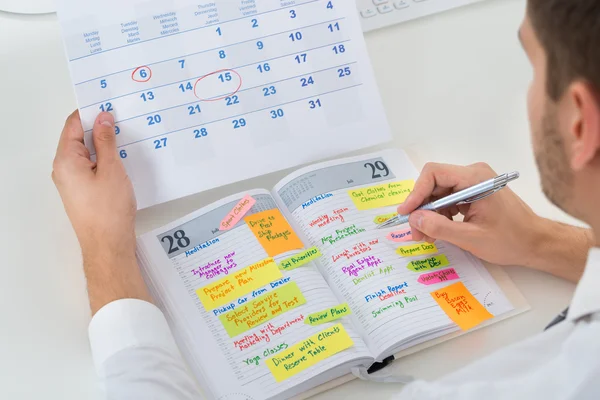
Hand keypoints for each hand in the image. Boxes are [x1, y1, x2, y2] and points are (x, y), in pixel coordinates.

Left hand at [53, 111, 149, 312]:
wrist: (108, 244)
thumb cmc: (108, 210)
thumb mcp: (111, 168)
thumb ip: (106, 141)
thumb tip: (103, 119)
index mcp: (65, 160)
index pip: (73, 125)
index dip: (90, 113)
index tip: (107, 106)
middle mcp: (63, 169)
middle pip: (77, 138)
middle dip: (97, 127)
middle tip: (119, 119)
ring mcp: (71, 182)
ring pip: (85, 153)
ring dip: (102, 145)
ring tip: (122, 138)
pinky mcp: (81, 191)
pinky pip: (90, 167)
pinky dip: (103, 159)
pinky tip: (119, 159)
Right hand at [398, 162, 549, 267]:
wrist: (536, 243)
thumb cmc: (511, 240)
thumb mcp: (471, 237)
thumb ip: (439, 227)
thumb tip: (414, 219)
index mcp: (475, 178)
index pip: (433, 174)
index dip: (415, 193)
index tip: (406, 213)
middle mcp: (473, 174)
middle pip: (434, 184)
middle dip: (422, 208)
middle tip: (415, 232)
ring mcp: (474, 183)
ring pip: (439, 193)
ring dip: (430, 214)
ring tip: (427, 236)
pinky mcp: (474, 193)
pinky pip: (449, 199)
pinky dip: (441, 215)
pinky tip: (440, 231)